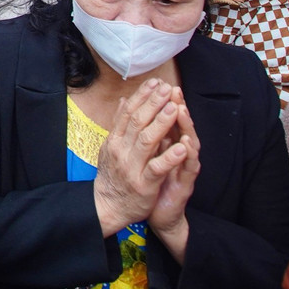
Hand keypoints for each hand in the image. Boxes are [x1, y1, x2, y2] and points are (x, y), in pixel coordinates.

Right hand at [92, 79, 187, 236]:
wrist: (107, 206)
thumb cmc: (113, 175)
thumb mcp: (111, 146)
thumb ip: (119, 123)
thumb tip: (124, 100)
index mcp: (115, 140)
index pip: (128, 112)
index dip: (142, 96)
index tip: (155, 82)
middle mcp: (122, 150)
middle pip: (138, 122)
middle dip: (153, 103)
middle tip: (167, 88)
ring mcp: (132, 167)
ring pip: (147, 140)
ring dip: (162, 123)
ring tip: (174, 107)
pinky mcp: (144, 184)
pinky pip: (157, 168)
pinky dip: (169, 157)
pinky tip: (181, 146)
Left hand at [147, 88, 198, 263]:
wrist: (160, 214)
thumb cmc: (151, 182)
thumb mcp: (145, 155)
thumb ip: (144, 133)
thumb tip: (133, 110)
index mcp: (167, 144)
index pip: (167, 119)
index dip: (163, 102)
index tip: (158, 83)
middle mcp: (179, 153)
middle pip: (181, 126)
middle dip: (176, 106)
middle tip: (173, 90)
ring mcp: (184, 167)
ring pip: (189, 143)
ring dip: (184, 126)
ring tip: (180, 110)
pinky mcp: (186, 184)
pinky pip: (188, 168)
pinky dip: (185, 155)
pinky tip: (185, 144)